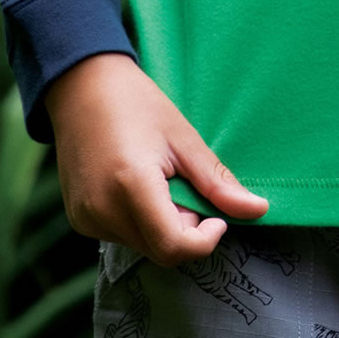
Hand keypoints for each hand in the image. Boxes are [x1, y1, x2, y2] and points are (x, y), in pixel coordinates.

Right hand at [45, 53, 268, 266]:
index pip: (174, 247)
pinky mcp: (79, 220)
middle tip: (186, 187)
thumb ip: (217, 182)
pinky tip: (137, 185)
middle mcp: (103, 210)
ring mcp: (87, 219)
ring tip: (159, 180)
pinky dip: (141, 222)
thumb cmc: (138, 104)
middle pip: (161, 250)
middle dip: (186, 229)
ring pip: (143, 246)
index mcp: (131, 186)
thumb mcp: (183, 138)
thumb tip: (260, 210)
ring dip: (163, 225)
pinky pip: (122, 236)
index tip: (218, 216)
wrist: (82, 87)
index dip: (205, 241)